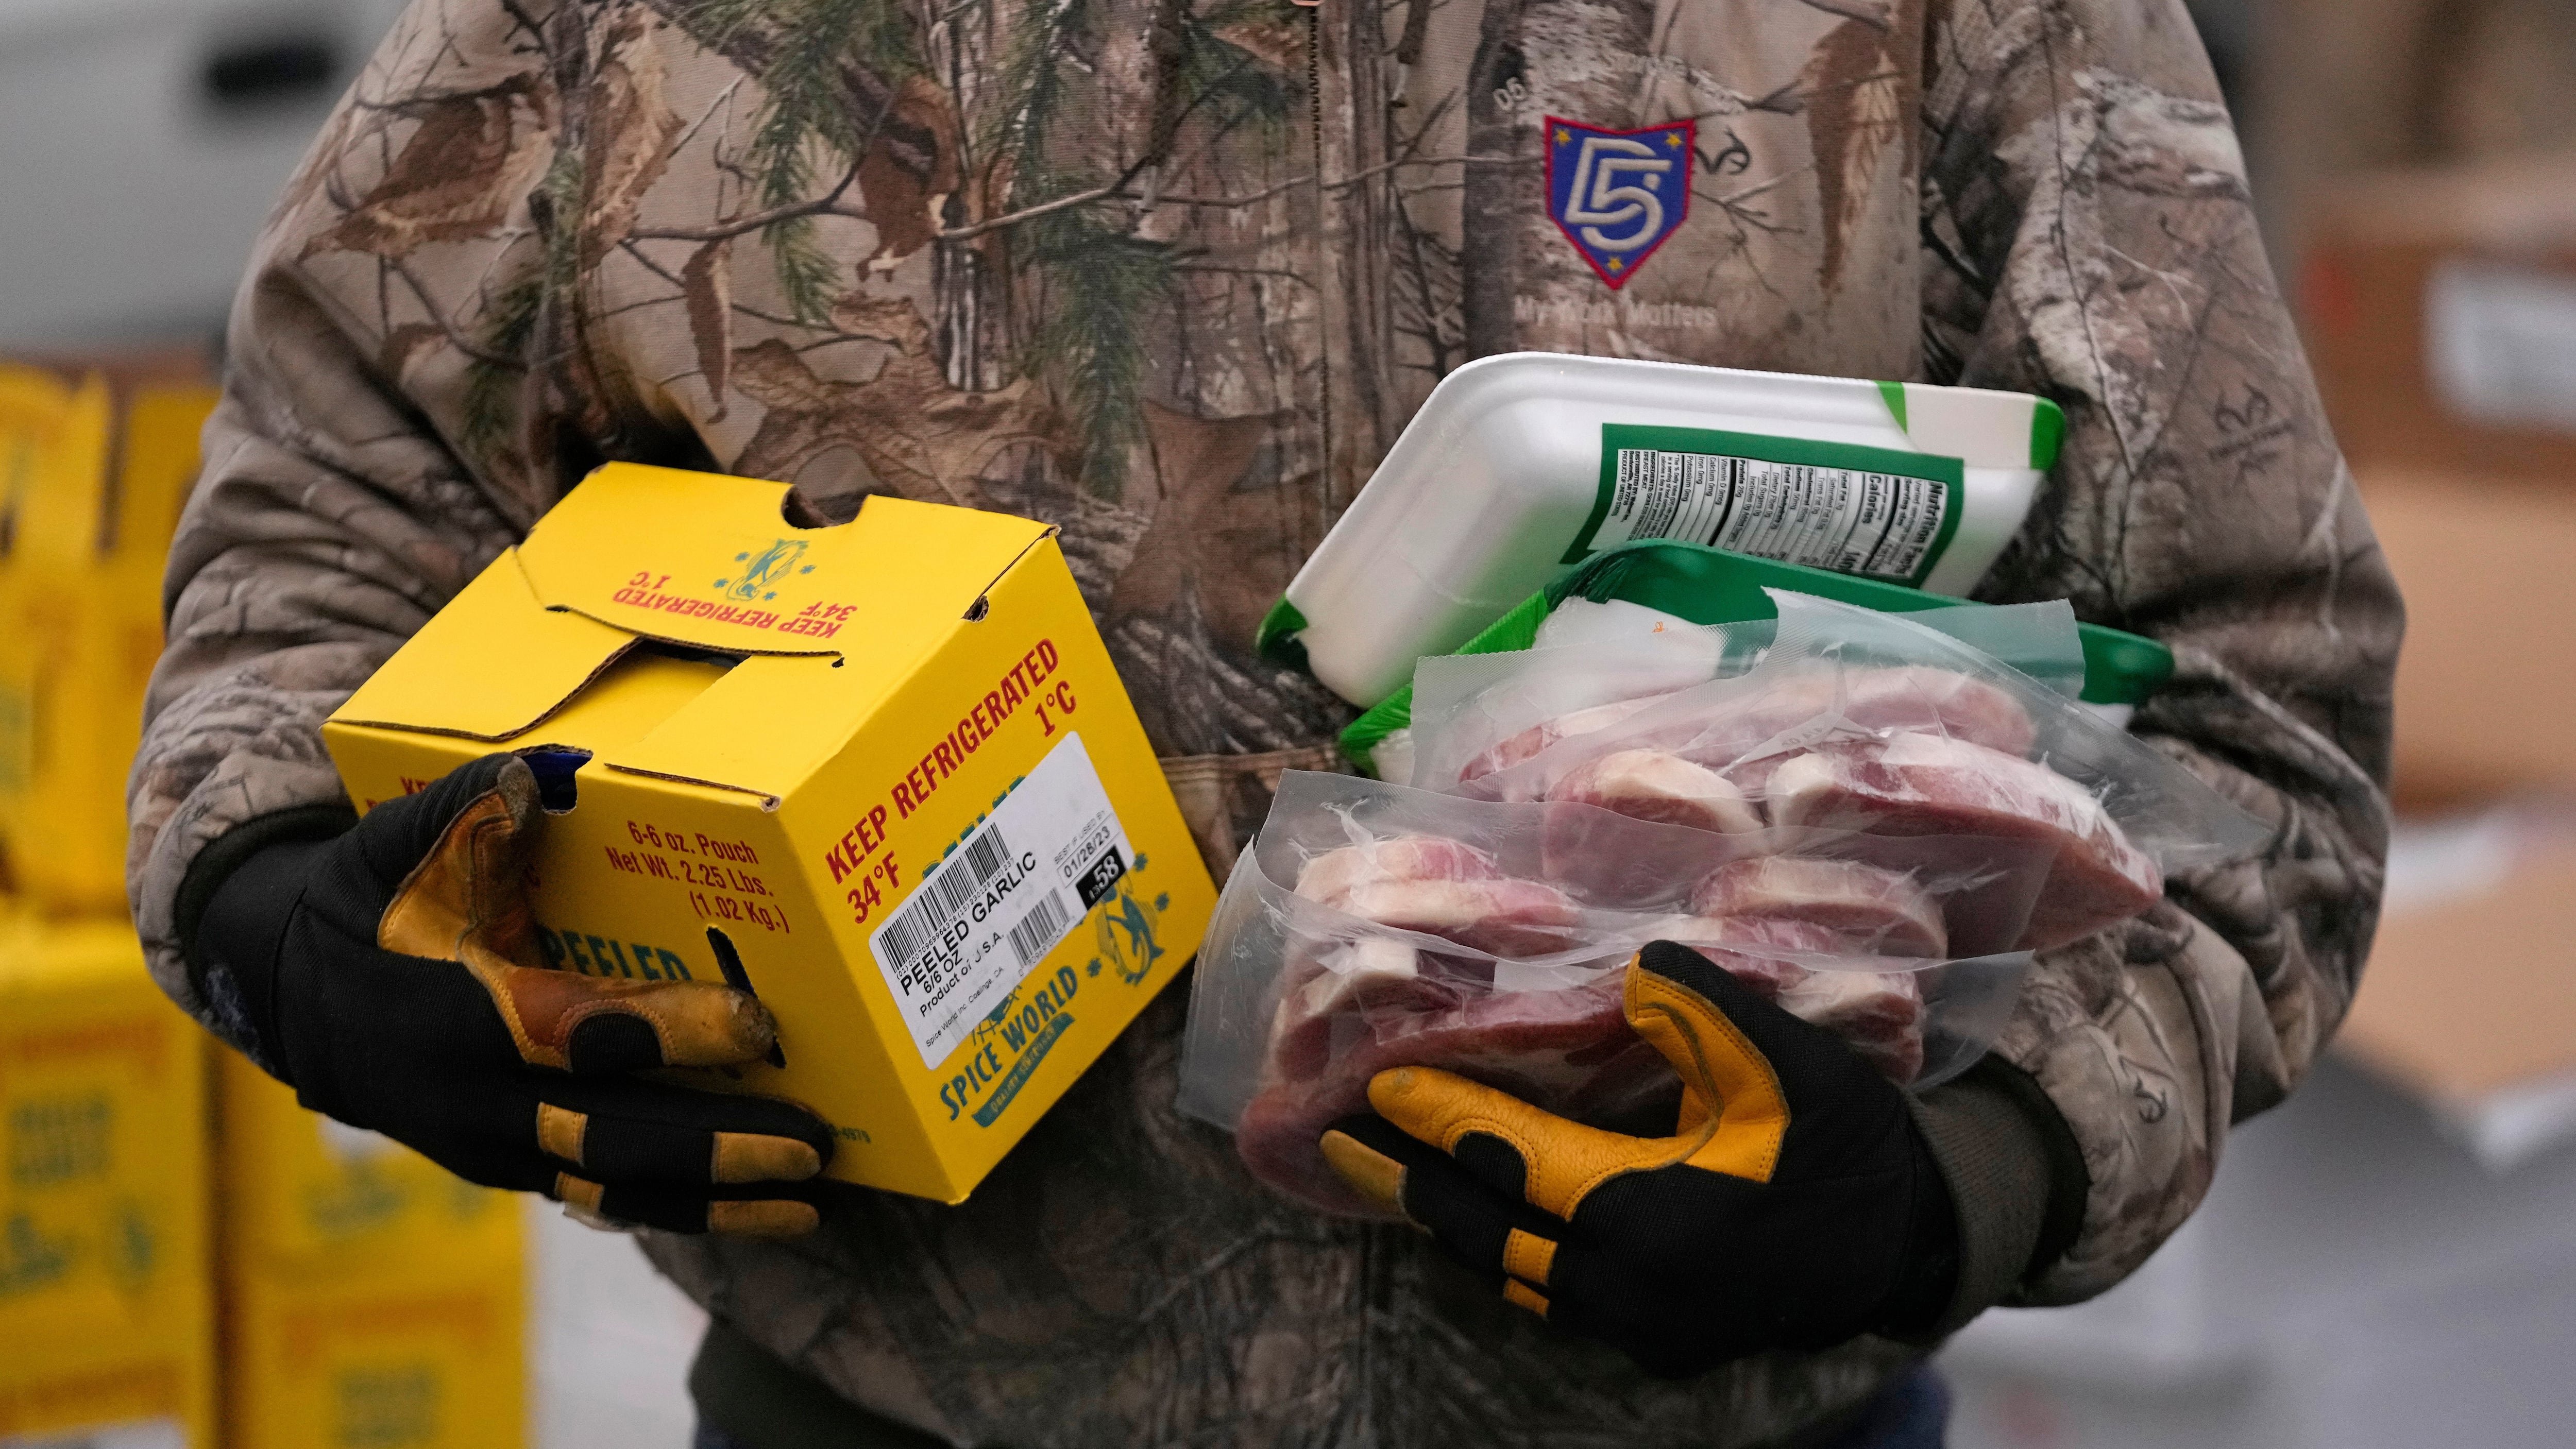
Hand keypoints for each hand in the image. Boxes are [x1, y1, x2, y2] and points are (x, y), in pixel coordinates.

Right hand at [196, 753, 833, 1235]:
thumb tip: (550, 769)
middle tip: (815, 1140)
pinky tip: (764, 1211)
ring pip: (618, 1190)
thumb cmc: (369, 903)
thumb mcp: (402, 842)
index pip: (580, 1034)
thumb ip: (474, 804)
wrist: (295, 996)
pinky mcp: (518, 1168)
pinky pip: (609, 1200)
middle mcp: (484, 1101)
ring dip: (718, 1199)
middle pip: (614, 1139)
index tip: (757, 1020)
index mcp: (463, 1018)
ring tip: (813, 1200)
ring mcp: (500, 1147)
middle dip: (718, 1144)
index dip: (669, 1030)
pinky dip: (685, 1212)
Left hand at [1320, 941, 1957, 1376]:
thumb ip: (1711, 1012)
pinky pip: (1556, 1300)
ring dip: (1454, 1227)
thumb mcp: (1790, 1062)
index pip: (1516, 1162)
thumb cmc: (1845, 1142)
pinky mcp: (1658, 1341)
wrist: (1907, 1238)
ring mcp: (1643, 1325)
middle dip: (1413, 1183)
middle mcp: (1632, 1285)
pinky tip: (1481, 1224)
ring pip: (1517, 1276)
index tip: (1376, 1089)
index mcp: (1653, 1212)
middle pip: (1492, 1233)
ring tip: (1394, 1177)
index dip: (1443, 1122)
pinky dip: (1509, 1257)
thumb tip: (1643, 968)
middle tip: (1337, 1142)